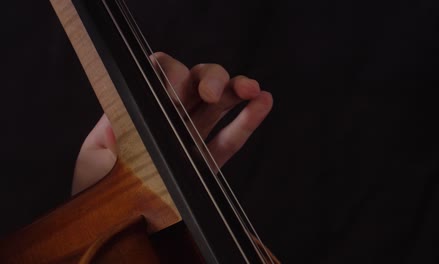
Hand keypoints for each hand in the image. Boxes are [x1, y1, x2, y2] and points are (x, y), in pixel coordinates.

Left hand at [72, 52, 272, 194]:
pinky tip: (262, 103)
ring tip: (251, 88)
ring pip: (218, 105)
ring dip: (236, 90)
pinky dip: (248, 120)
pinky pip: (231, 138)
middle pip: (195, 81)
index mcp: (140, 110)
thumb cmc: (98, 190)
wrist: (115, 226)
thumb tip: (122, 114)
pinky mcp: (208, 162)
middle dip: (210, 78)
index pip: (158, 76)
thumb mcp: (95, 158)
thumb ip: (109, 134)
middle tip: (212, 92)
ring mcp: (190, 137)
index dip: (171, 73)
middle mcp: (167, 118)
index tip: (175, 90)